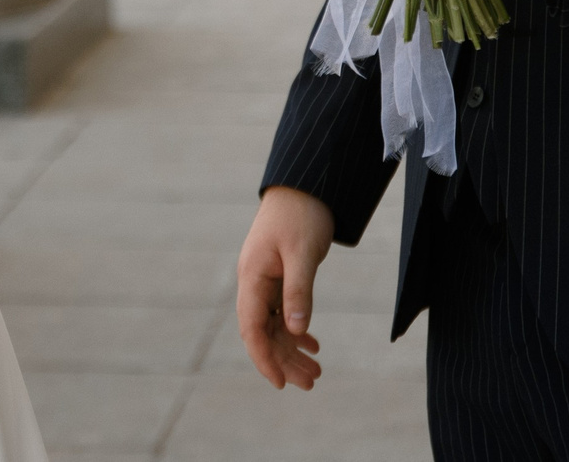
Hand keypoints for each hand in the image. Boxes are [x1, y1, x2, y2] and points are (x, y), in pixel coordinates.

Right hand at [237, 186, 332, 388]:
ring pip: (274, 325)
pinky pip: (282, 312)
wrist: (306, 183)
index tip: (280, 384)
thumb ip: (299, 291)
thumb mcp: (303, 253)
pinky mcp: (278, 275)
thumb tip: (296, 331)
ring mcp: (264, 279)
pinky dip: (297, 330)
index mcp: (252, 277)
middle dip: (284, 360)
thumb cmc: (302, 213)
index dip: (264, 358)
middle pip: (264, 332)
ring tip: (316, 371)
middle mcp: (253, 282)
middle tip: (311, 382)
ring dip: (292, 349)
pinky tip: (313, 344)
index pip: (253, 328)